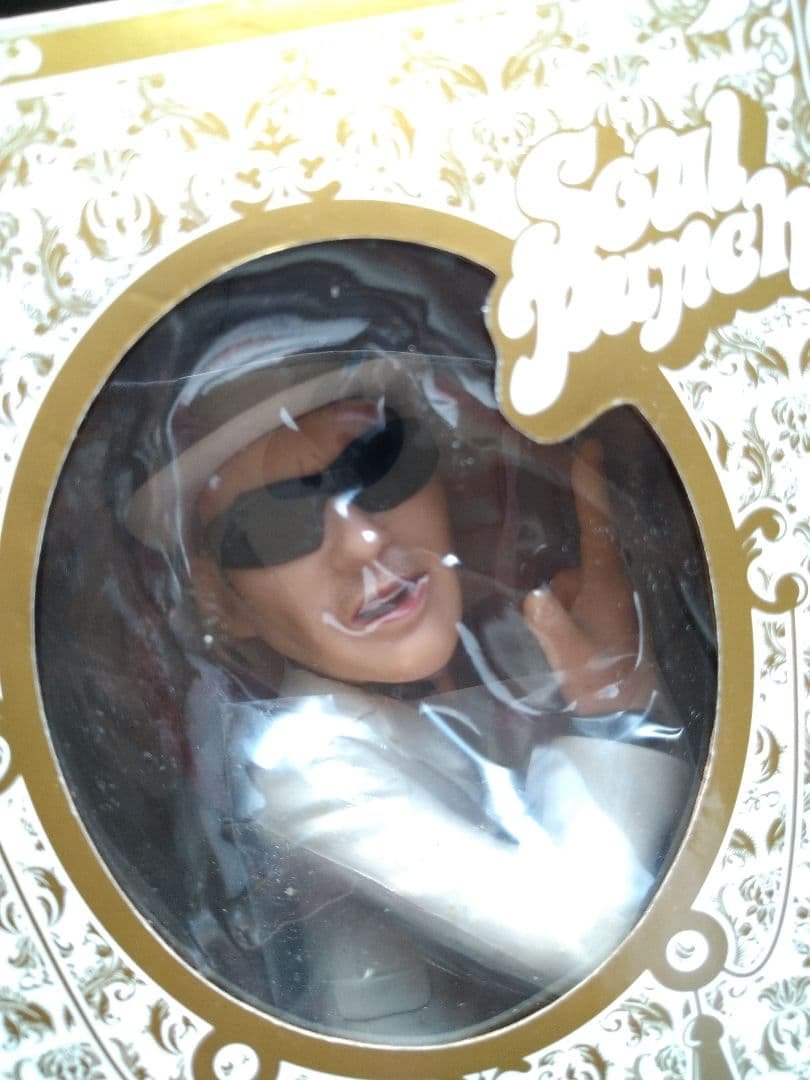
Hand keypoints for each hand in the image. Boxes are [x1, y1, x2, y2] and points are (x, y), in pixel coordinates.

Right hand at [523, 439, 657, 714]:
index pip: (597, 523)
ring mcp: (607, 598)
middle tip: (563, 617)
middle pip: (573, 558)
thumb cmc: (604, 684)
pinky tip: (565, 645)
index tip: (588, 445)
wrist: (626, 717)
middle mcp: (609, 582)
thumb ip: (552, 627)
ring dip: (561, 606)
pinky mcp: (602, 613)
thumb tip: (533, 595)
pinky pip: (570, 600)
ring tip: (566, 645)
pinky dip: (563, 614)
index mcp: (607, 582)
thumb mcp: (572, 658)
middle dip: (560, 585)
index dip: (590, 483)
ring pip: (567, 583)